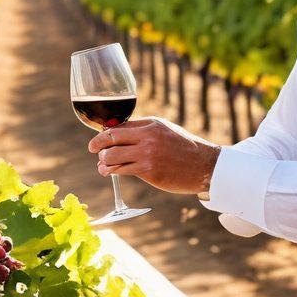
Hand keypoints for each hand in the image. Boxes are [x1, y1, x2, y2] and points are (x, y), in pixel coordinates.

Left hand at [87, 117, 220, 194]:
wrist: (204, 166)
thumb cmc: (183, 148)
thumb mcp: (165, 131)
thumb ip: (144, 130)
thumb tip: (120, 132)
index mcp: (151, 125)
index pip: (120, 126)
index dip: (105, 132)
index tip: (99, 138)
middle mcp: (148, 137)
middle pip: (111, 138)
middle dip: (97, 144)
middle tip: (92, 148)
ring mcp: (147, 155)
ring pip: (112, 156)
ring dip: (103, 161)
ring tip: (102, 165)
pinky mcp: (148, 172)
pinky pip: (122, 170)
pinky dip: (111, 171)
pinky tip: (108, 172)